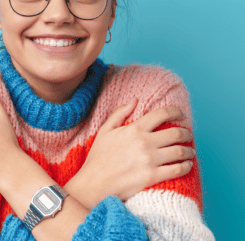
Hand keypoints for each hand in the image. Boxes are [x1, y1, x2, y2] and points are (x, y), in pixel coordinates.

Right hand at [65, 99, 193, 205]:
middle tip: (188, 134)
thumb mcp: (105, 130)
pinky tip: (186, 165)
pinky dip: (186, 166)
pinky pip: (177, 170)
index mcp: (134, 129)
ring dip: (188, 150)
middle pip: (176, 133)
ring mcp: (150, 160)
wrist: (95, 183)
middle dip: (186, 133)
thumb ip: (120, 113)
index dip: (175, 112)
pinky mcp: (153, 177)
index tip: (181, 114)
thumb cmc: (99, 156)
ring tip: (189, 151)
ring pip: (180, 151)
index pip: (161, 114)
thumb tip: (135, 100)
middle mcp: (144, 142)